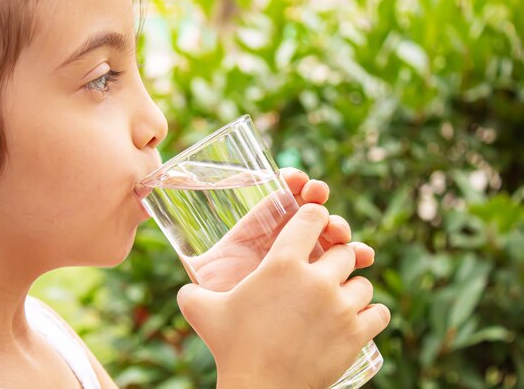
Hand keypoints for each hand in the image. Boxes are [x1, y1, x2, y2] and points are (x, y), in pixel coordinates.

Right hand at [177, 204, 390, 388]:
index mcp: (283, 263)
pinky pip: (379, 312)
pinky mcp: (356, 333)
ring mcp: (340, 306)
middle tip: (322, 274)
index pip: (313, 217)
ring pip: (363, 281)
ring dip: (352, 288)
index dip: (315, 217)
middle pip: (343, 250)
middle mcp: (316, 278)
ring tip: (338, 301)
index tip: (316, 225)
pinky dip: (371, 314)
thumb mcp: (204, 311)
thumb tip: (184, 289)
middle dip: (334, 258)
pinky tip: (359, 318)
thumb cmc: (231, 347)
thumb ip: (193, 293)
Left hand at [183, 168, 372, 290]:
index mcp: (262, 228)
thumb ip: (195, 261)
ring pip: (331, 233)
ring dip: (339, 227)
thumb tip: (167, 233)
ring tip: (339, 232)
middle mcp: (288, 238)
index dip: (291, 182)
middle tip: (319, 198)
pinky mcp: (328, 277)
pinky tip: (364, 256)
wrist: (244, 334)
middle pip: (309, 210)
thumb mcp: (207, 277)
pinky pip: (347, 262)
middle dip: (317, 199)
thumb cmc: (224, 302)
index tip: (296, 180)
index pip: (280, 196)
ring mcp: (310, 256)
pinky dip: (359, 255)